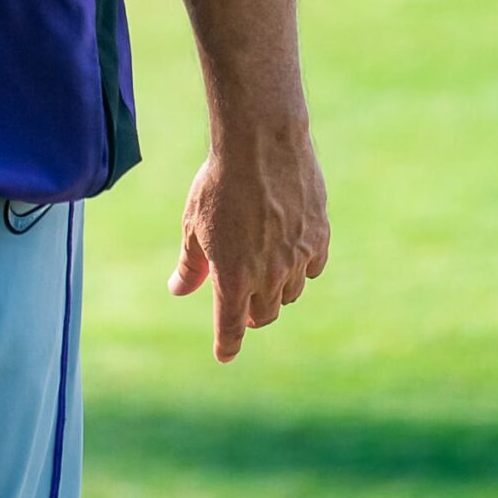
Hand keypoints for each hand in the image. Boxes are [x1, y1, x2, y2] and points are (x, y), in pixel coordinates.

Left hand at [167, 124, 329, 362]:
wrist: (261, 143)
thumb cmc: (218, 182)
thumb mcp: (193, 224)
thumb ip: (190, 264)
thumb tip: (178, 290)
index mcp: (233, 277)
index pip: (231, 327)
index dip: (227, 344)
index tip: (224, 354)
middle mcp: (269, 275)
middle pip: (264, 314)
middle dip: (251, 314)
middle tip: (243, 306)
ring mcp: (297, 258)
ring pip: (290, 292)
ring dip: (276, 291)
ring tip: (263, 273)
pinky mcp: (318, 237)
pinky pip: (312, 267)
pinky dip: (300, 268)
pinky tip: (290, 253)